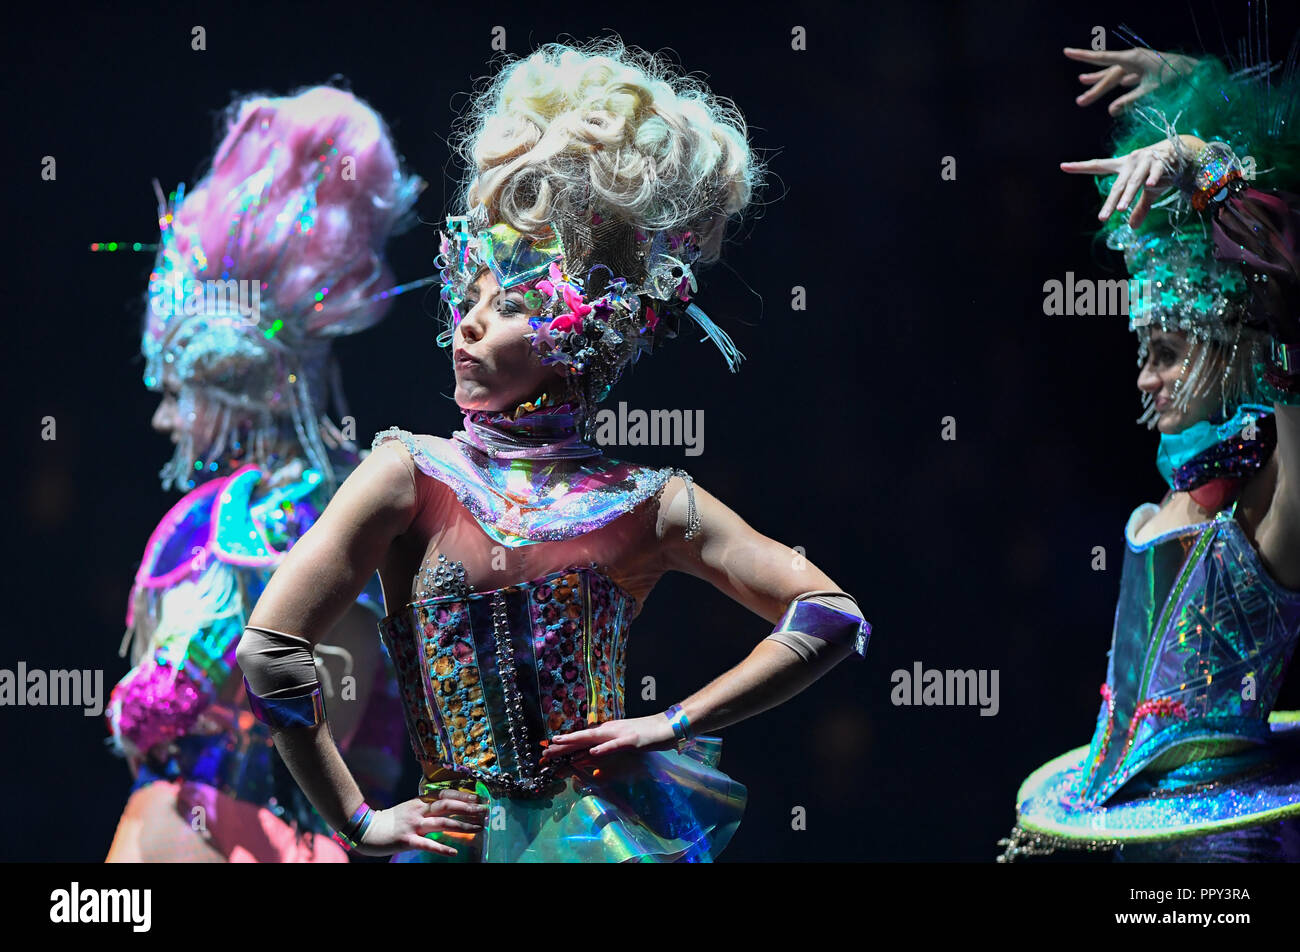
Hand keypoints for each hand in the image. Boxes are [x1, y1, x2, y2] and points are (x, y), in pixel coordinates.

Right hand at [353, 789, 488, 856]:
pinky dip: (442, 848)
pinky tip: (454, 852)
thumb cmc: (390, 820)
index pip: (445, 794)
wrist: (366, 830)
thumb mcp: (409, 808)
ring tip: (479, 828)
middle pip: (447, 806)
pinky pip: (428, 844)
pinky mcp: (407, 840)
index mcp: (420, 802)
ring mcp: (413, 825)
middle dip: (468, 807)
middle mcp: (419, 811)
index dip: (463, 795)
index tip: (479, 796)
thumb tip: (448, 807)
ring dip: (462, 825)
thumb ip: (427, 807)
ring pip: (442, 823)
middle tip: (485, 810)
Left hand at [540, 714, 678, 763]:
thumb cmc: (646, 736)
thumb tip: (595, 770)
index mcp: (606, 733)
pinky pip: (615, 745)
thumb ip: (608, 757)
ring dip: (575, 742)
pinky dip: (603, 748)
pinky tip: (592, 751)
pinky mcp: (631, 740)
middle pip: (581, 738)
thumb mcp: (623, 748)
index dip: (564, 746)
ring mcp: (619, 734)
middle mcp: (609, 731)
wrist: (667, 726)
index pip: (582, 740)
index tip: (547, 752)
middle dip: (562, 746)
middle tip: (543, 753)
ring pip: (593, 738)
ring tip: (558, 744)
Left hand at [1061, 135, 1205, 226]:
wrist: (1184, 151)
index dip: (1081, 167)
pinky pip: (1156, 172)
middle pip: (1118, 185)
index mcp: (1123, 166)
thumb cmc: (1159, 172)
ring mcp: (1146, 161)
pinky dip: (1153, 178)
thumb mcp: (1148, 191)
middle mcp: (1131, 162)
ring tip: (1120, 208)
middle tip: (1103, 218)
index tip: (1063, 166)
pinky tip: (1149, 186)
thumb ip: (1139, 208)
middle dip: (1111, 202)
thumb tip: (1132, 227)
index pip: (1098, 166)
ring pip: (1134, 181)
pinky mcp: (1163, 161)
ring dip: (1128, 195)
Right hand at [1064, 47, 1198, 114]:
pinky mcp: (1146, 70)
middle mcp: (1134, 59)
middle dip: (1094, 88)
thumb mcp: (1151, 92)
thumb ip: (1129, 101)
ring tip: (1083, 81)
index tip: (1067, 52)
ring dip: (1101, 81)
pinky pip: (1126, 76)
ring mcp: (1139, 65)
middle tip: (1080, 102)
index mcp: (1132, 59)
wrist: (1196, 72)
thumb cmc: (1175, 80)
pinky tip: (1115, 86)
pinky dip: (1118, 82)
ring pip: (1115, 75)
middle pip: (1108, 74)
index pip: (1102, 59)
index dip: (1083, 57)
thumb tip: (1110, 111)